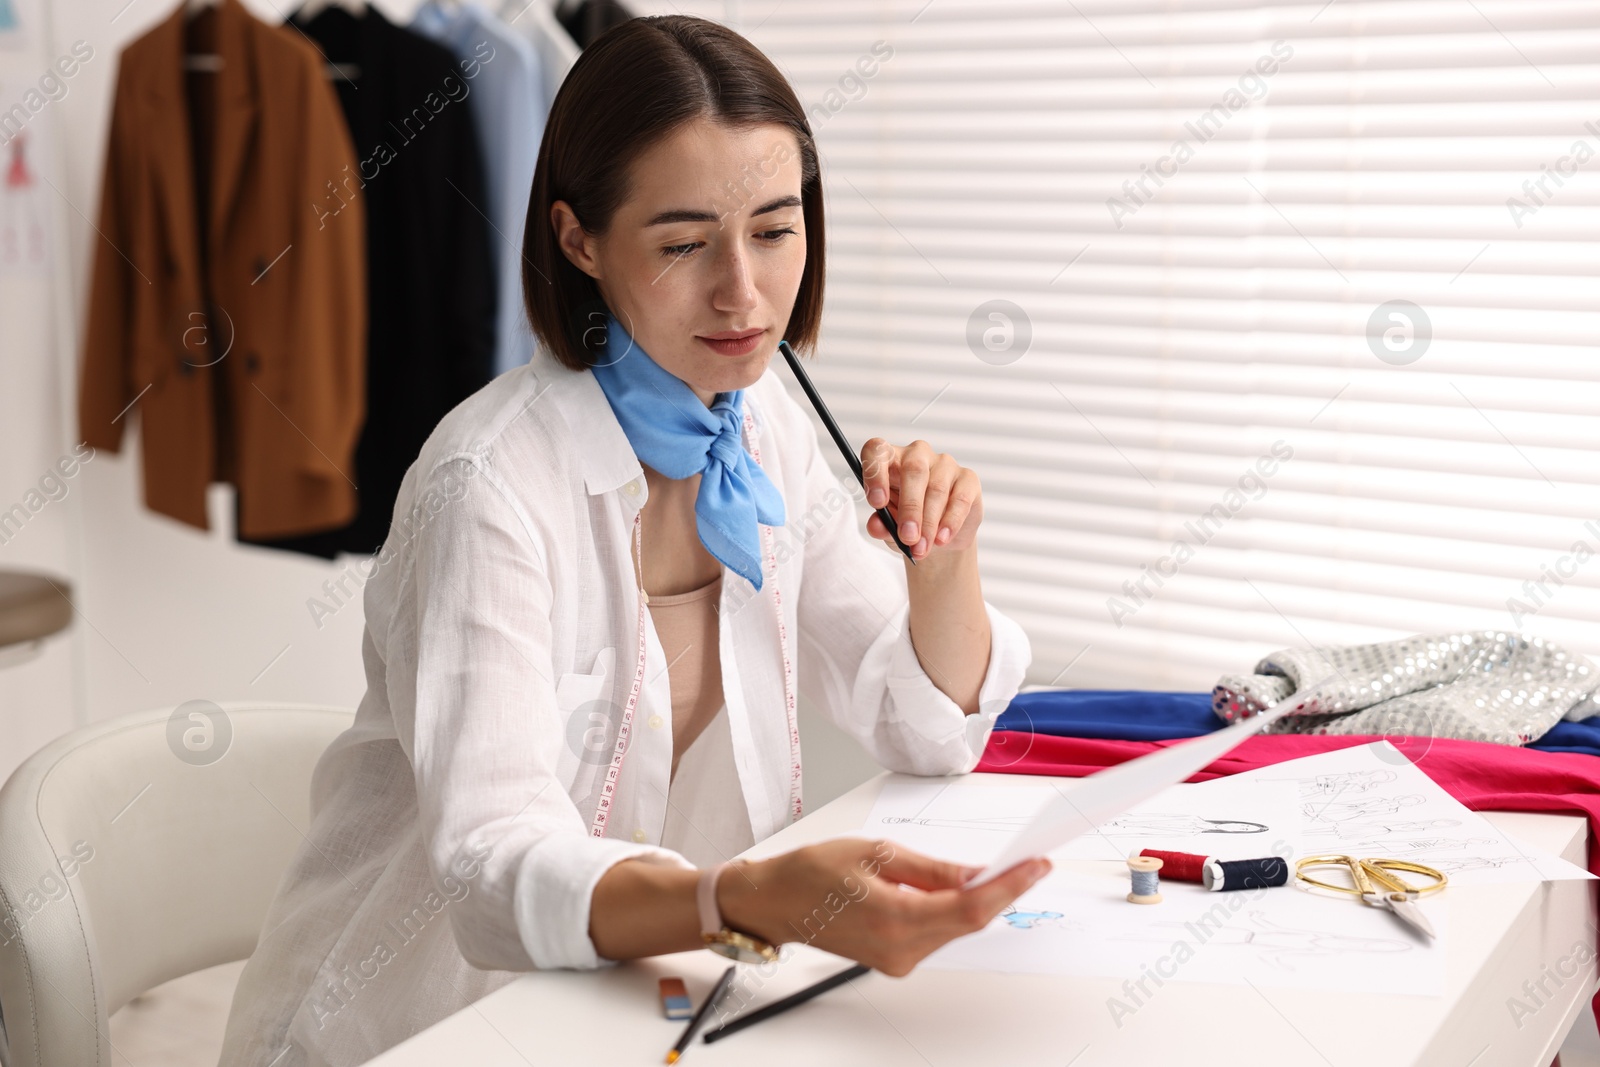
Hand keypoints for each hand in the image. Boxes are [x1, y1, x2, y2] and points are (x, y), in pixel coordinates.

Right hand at [719, 838, 1050, 976]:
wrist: (777, 902)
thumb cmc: (814, 871)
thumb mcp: (877, 853)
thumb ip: (934, 868)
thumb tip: (977, 873)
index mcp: (893, 918)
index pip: (970, 908)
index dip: (1010, 887)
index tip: (1037, 866)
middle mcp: (899, 949)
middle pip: (969, 922)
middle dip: (1000, 890)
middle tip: (1027, 862)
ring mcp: (898, 960)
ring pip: (955, 928)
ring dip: (976, 900)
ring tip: (992, 870)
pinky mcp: (896, 961)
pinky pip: (938, 933)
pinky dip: (952, 910)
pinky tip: (954, 889)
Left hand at [859, 439, 982, 561]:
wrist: (938, 539)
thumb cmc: (907, 524)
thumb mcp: (889, 528)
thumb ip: (881, 525)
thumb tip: (876, 526)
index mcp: (889, 460)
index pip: (877, 450)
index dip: (875, 473)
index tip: (877, 502)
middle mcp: (916, 454)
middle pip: (913, 470)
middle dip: (910, 508)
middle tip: (908, 537)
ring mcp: (944, 464)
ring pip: (937, 489)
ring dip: (929, 523)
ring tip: (922, 548)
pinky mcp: (967, 478)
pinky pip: (960, 498)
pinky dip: (951, 522)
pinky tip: (942, 538)